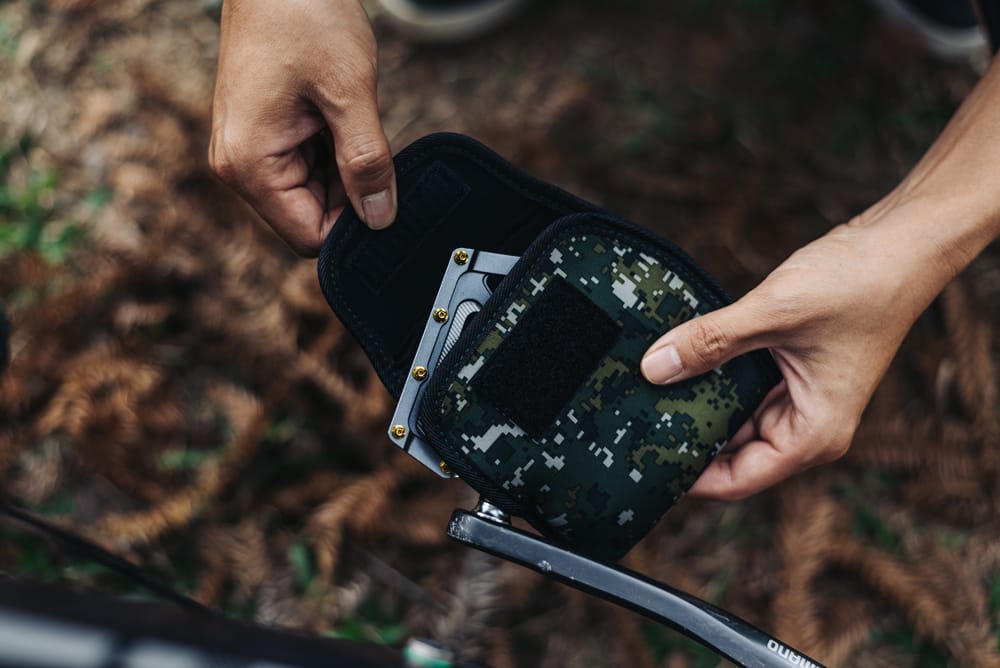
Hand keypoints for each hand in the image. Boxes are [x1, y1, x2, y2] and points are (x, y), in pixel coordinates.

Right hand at [209, 0, 395, 256]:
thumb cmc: (304, 15)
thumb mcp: (350, 92)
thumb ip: (367, 162)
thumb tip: (381, 220)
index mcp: (250, 164)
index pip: (310, 236)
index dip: (354, 225)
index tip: (385, 192)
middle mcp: (239, 166)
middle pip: (310, 218)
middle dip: (350, 193)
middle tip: (370, 141)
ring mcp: (247, 151)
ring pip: (312, 194)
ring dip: (343, 169)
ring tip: (348, 117)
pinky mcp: (261, 136)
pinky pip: (305, 168)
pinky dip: (333, 152)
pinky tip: (340, 115)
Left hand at [640, 208, 955, 499]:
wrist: (900, 245)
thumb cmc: (858, 283)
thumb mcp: (772, 313)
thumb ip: (710, 341)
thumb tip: (654, 367)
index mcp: (814, 434)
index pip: (738, 480)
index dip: (689, 480)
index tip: (644, 466)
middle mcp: (808, 427)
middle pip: (733, 456)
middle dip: (687, 443)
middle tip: (633, 429)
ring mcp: (800, 400)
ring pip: (734, 422)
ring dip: (698, 410)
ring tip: (646, 400)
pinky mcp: (791, 374)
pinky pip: (742, 391)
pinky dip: (713, 383)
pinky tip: (679, 369)